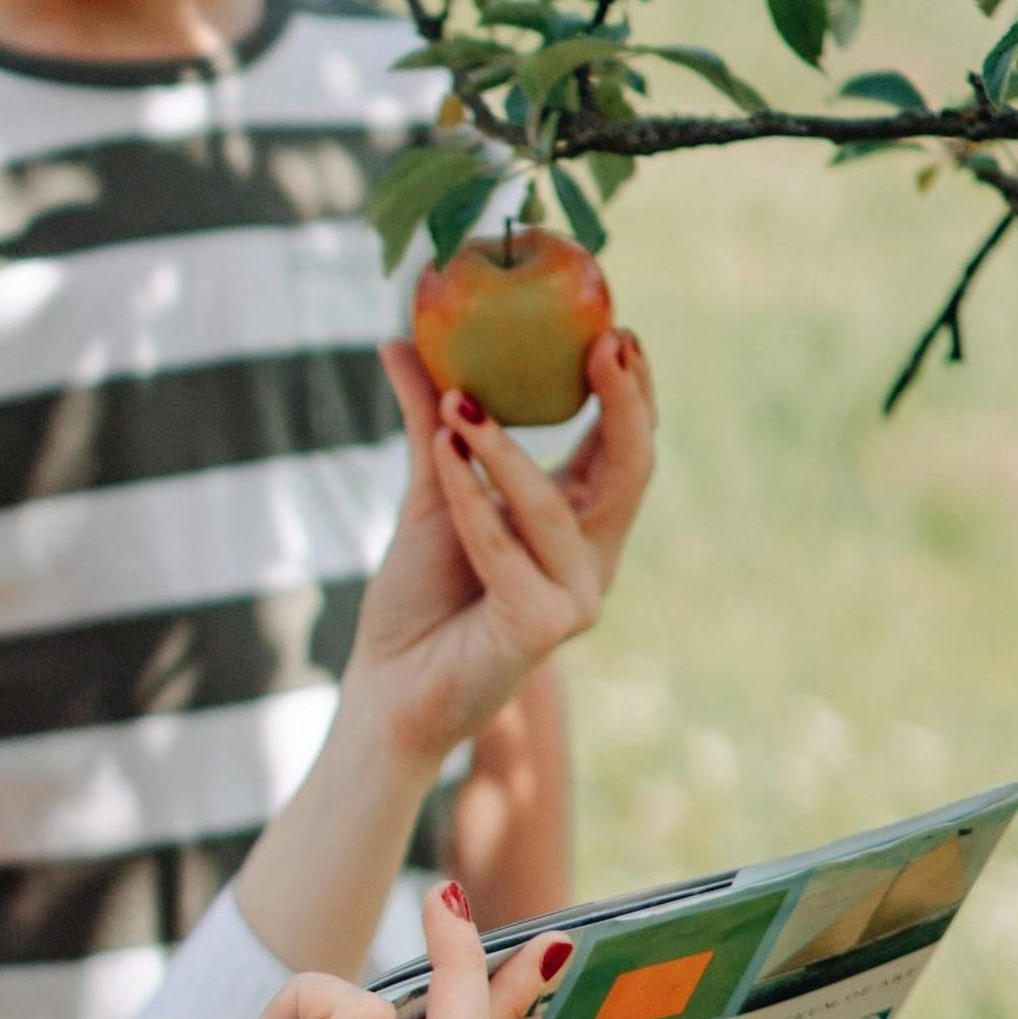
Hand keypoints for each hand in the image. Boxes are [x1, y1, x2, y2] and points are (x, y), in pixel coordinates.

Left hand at [345, 328, 658, 771]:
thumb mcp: (431, 489)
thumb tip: (399, 338)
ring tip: (458, 403)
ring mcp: (573, 598)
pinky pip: (505, 549)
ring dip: (506, 450)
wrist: (386, 689)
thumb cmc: (417, 598)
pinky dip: (470, 499)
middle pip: (631, 470)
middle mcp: (592, 560)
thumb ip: (429, 416)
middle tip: (601, 343)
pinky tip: (441, 452)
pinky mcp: (538, 628)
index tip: (615, 329)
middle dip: (623, 403)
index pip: (625, 447)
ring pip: (555, 507)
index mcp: (581, 524)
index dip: (629, 391)